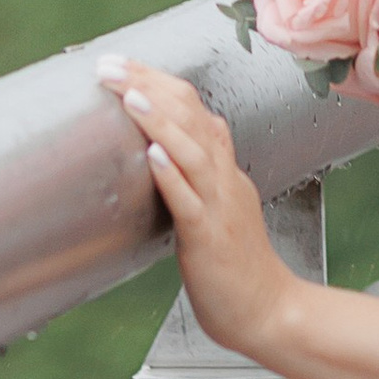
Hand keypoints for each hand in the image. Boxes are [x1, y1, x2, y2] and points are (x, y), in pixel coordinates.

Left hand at [100, 60, 297, 363]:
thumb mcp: (218, 211)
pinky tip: (152, 155)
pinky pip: (190, 202)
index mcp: (225, 172)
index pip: (195, 110)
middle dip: (149, 86)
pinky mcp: (210, 239)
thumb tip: (164, 152)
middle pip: (192, 117)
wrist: (269, 313)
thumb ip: (197, 180)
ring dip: (159, 120)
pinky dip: (171, 175)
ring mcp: (220, 207)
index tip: (122, 65)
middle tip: (110, 65)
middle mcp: (225, 180)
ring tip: (129, 94)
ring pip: (193, 152)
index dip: (159, 82)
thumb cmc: (237, 269)